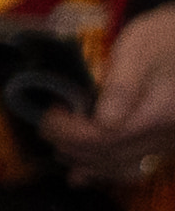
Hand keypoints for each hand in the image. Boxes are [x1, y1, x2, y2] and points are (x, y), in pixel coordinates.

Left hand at [45, 7, 174, 186]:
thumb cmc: (166, 37)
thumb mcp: (139, 47)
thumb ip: (120, 85)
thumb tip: (101, 121)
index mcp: (159, 111)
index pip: (103, 135)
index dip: (68, 131)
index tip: (49, 115)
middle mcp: (167, 134)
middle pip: (109, 155)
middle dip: (70, 145)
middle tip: (48, 127)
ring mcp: (170, 142)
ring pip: (121, 168)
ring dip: (85, 162)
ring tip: (60, 148)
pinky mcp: (169, 144)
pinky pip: (137, 169)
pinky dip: (107, 172)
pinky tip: (84, 173)